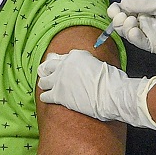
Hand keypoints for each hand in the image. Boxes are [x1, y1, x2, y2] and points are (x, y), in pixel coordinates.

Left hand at [37, 50, 155, 130]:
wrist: (110, 94)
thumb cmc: (111, 81)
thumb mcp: (99, 64)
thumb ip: (88, 65)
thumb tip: (87, 71)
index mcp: (76, 55)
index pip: (62, 58)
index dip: (61, 64)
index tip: (60, 68)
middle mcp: (64, 65)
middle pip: (48, 66)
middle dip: (47, 70)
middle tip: (47, 74)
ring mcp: (59, 79)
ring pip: (44, 80)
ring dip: (45, 84)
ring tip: (45, 87)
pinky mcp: (58, 94)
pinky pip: (45, 95)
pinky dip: (45, 97)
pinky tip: (46, 98)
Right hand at [110, 0, 155, 54]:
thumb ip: (145, 3)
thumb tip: (122, 2)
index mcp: (148, 9)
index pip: (127, 9)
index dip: (118, 10)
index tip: (114, 9)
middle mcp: (147, 22)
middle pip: (125, 22)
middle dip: (119, 19)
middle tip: (121, 16)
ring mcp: (151, 35)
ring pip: (130, 34)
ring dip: (125, 28)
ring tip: (129, 22)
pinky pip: (141, 44)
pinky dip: (134, 38)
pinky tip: (134, 31)